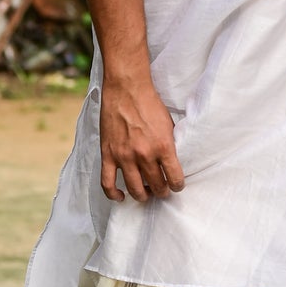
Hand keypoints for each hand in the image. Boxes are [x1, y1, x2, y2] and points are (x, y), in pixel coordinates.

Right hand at [99, 73, 185, 201]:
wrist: (126, 89)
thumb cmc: (149, 104)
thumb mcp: (168, 124)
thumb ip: (169, 145)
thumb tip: (174, 163)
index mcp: (163, 146)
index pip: (175, 178)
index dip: (178, 185)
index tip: (177, 185)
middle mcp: (144, 155)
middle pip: (156, 186)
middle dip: (162, 191)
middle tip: (162, 189)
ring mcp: (124, 156)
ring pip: (135, 189)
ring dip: (143, 195)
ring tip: (146, 193)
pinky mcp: (108, 155)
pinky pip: (107, 183)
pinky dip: (114, 195)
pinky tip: (120, 197)